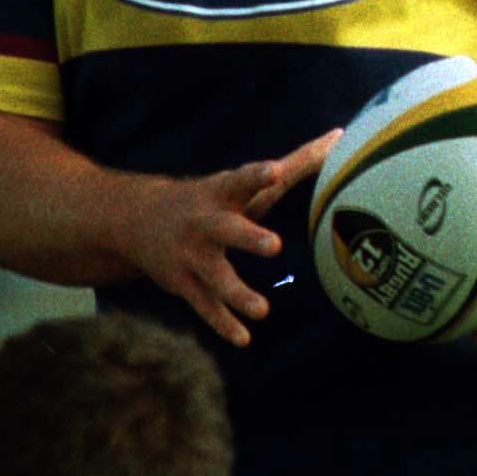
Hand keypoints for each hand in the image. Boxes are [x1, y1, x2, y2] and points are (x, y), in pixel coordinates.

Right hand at [118, 129, 339, 347]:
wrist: (136, 220)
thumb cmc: (211, 198)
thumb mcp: (242, 181)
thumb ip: (295, 163)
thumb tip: (340, 136)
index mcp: (221, 192)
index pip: (241, 181)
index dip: (257, 175)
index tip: (275, 171)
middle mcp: (204, 223)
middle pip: (226, 229)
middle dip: (247, 237)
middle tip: (274, 245)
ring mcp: (191, 255)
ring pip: (215, 276)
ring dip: (237, 294)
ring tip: (263, 310)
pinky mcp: (184, 283)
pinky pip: (205, 306)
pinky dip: (223, 323)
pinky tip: (244, 339)